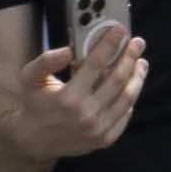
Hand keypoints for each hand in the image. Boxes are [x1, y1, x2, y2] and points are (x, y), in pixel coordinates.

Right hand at [21, 21, 150, 155]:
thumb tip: (68, 50)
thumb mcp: (30, 79)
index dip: (110, 44)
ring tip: (140, 62)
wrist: (32, 141)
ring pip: (127, 97)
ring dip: (138, 76)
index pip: (97, 64)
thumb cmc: (33, 105)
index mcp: (68, 98)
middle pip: (118, 79)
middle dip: (130, 57)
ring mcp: (97, 129)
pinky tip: (131, 87)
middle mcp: (86, 115)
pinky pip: (125, 116)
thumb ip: (46, 61)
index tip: (120, 30)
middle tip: (137, 43)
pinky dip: (130, 99)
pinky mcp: (104, 140)